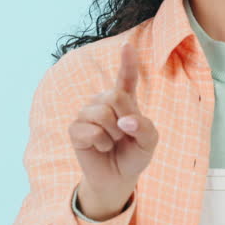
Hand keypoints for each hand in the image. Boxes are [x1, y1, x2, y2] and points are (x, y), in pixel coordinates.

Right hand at [68, 41, 159, 216]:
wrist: (118, 178)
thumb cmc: (134, 155)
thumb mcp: (149, 142)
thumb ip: (145, 128)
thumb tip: (124, 122)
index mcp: (125, 100)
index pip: (126, 78)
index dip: (127, 62)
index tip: (127, 47)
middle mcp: (104, 102)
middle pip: (114, 96)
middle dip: (124, 119)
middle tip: (124, 135)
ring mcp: (87, 114)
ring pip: (102, 113)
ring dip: (113, 134)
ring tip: (113, 142)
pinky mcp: (75, 129)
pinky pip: (91, 130)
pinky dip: (102, 143)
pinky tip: (102, 148)